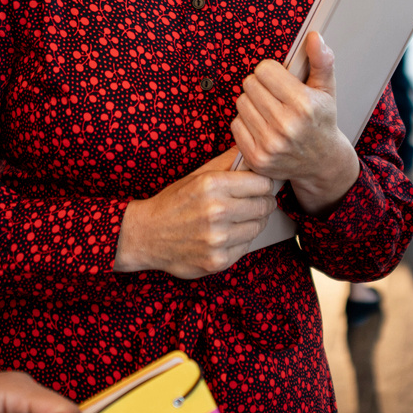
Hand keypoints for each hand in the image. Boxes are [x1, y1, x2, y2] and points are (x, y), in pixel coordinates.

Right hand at [112, 146, 275, 278]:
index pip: (262, 183)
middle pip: (264, 205)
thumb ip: (226, 162)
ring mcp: (218, 238)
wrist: (148, 234)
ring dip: (253, 222)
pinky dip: (240, 240)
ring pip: (259, 226)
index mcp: (211, 185)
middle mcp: (216, 211)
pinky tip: (226, 234)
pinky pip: (246, 246)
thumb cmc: (174, 202)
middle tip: (251, 202)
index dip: (263, 184)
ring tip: (236, 218)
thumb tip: (251, 151)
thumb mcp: (196, 176)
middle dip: (262, 202)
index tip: (258, 186)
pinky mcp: (218, 260)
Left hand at [231, 32, 359, 215]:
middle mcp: (286, 126)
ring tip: (270, 111)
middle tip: (275, 97)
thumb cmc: (322, 121)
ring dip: (252, 103)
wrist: (323, 163)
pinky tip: (263, 127)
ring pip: (241, 102)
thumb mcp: (326, 89)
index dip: (272, 72)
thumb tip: (313, 37)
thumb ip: (321, 60)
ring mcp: (270, 144)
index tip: (281, 81)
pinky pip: (235, 124)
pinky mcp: (257, 158)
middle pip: (250, 84)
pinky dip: (246, 122)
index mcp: (304, 105)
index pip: (264, 69)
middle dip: (261, 86)